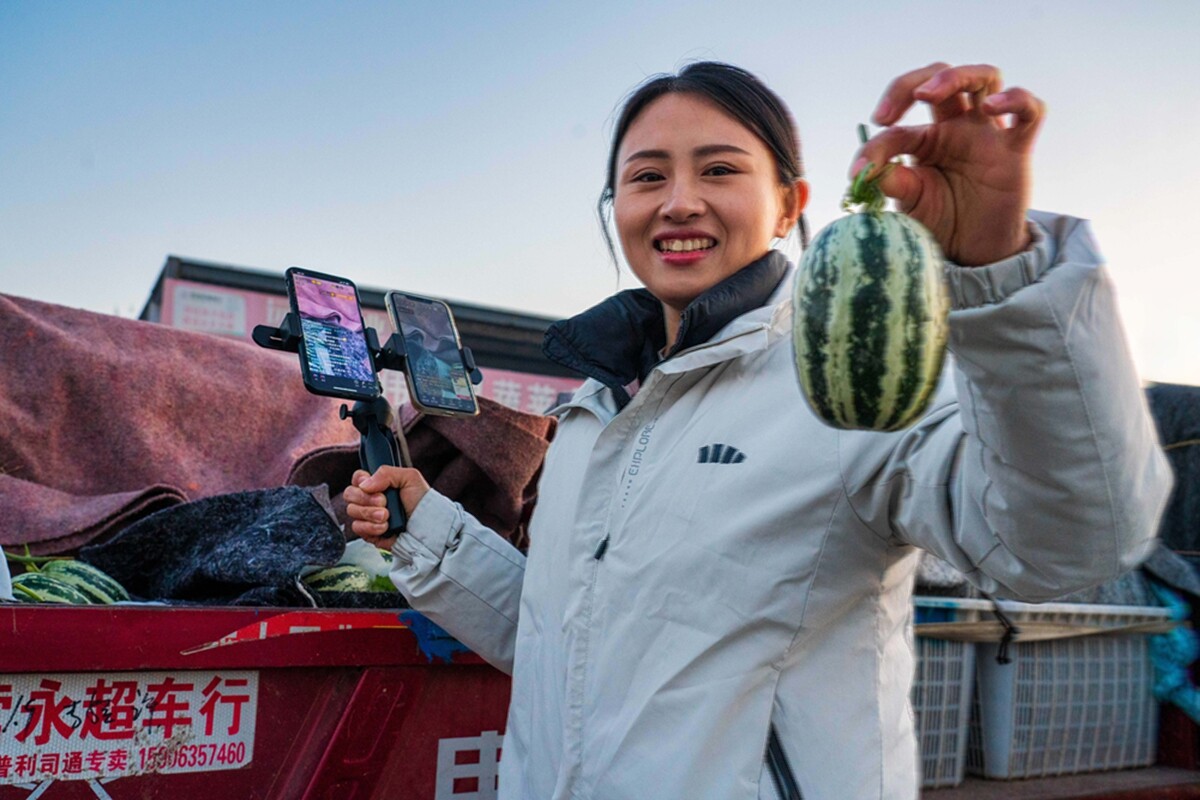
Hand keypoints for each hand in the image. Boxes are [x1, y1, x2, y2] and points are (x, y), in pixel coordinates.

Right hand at [342, 467, 430, 546]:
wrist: (428, 527)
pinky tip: (385, 527)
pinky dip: (372, 527)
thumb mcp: (410, 478)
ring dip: (370, 513)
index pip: (357, 478)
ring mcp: (368, 516)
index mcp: (378, 484)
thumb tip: (365, 484)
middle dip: (366, 498)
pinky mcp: (369, 533)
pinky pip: (358, 528)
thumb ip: (386, 473)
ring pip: (352, 511)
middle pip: (350, 494)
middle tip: (384, 502)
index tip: (371, 485)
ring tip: (387, 516)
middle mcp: (370, 499)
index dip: (360, 481)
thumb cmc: (422, 502)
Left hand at [854, 62, 1045, 265]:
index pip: (898, 126)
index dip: (875, 144)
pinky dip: (1016, 99)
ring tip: (929, 94)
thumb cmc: (941, 221)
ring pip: (984, 77)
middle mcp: (957, 127)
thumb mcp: (909, 202)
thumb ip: (891, 182)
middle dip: (910, 83)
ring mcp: (988, 134)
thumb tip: (866, 171)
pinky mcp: (1016, 150)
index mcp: (926, 139)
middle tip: (888, 116)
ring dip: (956, 76)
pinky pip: (1031, 111)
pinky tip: (992, 107)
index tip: (860, 171)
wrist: (974, 253)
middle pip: (941, 75)